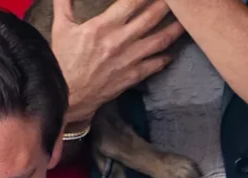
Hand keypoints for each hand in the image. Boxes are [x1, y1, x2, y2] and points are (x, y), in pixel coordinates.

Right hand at [51, 0, 184, 124]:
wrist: (65, 97)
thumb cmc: (61, 62)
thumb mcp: (60, 29)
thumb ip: (64, 5)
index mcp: (103, 26)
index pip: (133, 1)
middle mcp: (121, 40)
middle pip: (153, 15)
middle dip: (168, 3)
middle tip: (180, 0)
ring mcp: (129, 59)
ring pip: (161, 39)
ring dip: (177, 26)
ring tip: (187, 19)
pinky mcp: (133, 76)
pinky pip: (157, 64)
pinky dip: (167, 56)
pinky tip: (172, 50)